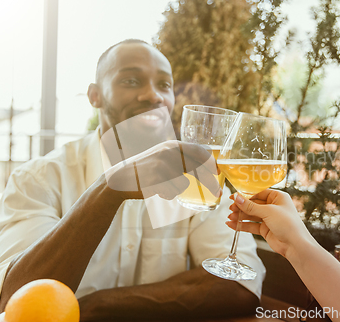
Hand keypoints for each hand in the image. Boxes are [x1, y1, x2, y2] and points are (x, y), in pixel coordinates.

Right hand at [105, 140, 221, 200]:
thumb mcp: (163, 157)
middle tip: (218, 194)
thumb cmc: (146, 170)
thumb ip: (182, 159)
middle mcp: (170, 152)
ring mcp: (163, 164)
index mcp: (173, 145)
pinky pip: (172, 192)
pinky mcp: (157, 178)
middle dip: (209, 183)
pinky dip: (167, 195)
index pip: (200, 151)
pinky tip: (155, 190)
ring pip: (183, 185)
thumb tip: (207, 165)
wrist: (120, 178)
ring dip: (175, 190)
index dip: (212, 162)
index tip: (218, 172)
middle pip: (198, 168)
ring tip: (161, 186)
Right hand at [226, 189, 312, 258]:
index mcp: (278, 197)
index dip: (245, 195)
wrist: (295, 245)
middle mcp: (273, 206)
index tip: (233, 197)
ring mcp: (269, 218)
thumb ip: (250, 206)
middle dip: (241, 207)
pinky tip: (232, 225)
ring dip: (240, 216)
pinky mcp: (265, 229)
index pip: (258, 193)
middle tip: (231, 209)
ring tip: (230, 218)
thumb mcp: (268, 212)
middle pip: (253, 204)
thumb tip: (237, 197)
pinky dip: (242, 225)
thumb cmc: (288, 224)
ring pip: (251, 215)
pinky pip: (251, 225)